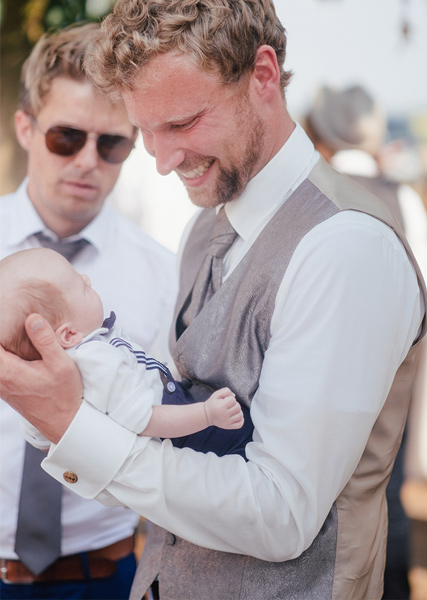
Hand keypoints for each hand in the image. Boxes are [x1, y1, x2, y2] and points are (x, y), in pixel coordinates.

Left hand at [0, 314, 82, 443]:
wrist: (65, 423)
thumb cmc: (64, 395)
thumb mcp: (60, 364)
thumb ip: (44, 340)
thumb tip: (32, 318)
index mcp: (8, 371)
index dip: (0, 328)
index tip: (4, 315)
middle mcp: (0, 380)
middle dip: (2, 338)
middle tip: (7, 318)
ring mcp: (2, 386)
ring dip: (3, 348)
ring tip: (14, 333)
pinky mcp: (7, 388)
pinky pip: (0, 368)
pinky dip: (5, 357)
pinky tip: (16, 349)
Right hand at [204, 387, 243, 429]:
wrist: (206, 415)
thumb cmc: (212, 403)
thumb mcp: (216, 394)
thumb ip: (226, 391)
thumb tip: (234, 396)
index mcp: (221, 406)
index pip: (233, 400)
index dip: (230, 398)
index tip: (225, 400)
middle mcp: (224, 415)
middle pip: (238, 407)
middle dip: (235, 404)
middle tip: (229, 405)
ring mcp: (227, 422)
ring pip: (240, 415)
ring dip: (238, 411)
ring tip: (232, 410)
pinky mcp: (228, 427)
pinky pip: (240, 424)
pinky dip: (241, 420)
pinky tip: (236, 416)